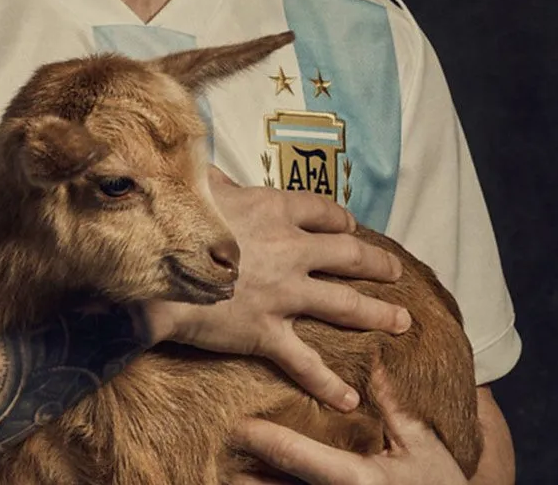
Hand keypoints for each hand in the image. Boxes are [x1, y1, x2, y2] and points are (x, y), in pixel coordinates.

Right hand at [136, 167, 409, 409]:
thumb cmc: (171, 224)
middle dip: (376, 263)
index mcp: (274, 210)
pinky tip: (348, 399)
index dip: (339, 219)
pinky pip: (305, 362)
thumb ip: (210, 178)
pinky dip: (327, 383)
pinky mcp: (268, 332)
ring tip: (403, 321)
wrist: (154, 273)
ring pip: (345, 304)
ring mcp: (285, 294)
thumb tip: (200, 159)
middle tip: (395, 271)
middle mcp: (290, 250)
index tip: (349, 225)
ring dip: (377, 313)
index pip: (321, 210)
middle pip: (348, 254)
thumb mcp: (195, 187)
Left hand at [226, 362, 469, 484]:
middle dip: (243, 473)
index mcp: (355, 479)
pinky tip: (257, 483)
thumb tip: (375, 362)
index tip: (237, 422)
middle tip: (218, 449)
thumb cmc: (440, 484)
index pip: (295, 455)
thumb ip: (393, 406)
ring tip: (225, 472)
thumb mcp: (421, 444)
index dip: (262, 438)